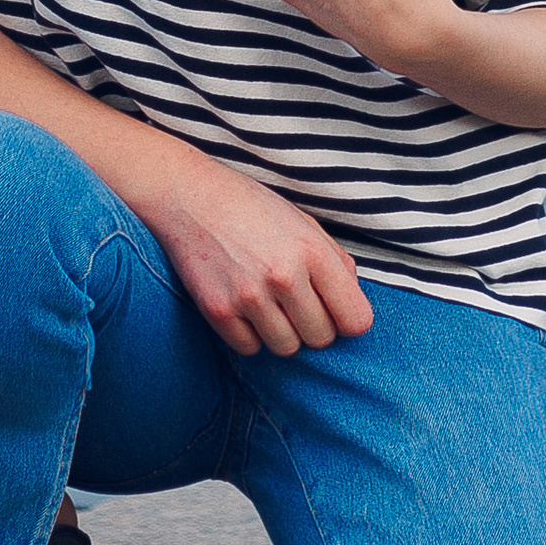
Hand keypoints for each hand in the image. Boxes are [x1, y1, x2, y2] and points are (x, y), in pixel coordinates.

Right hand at [139, 143, 372, 356]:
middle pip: (322, 339)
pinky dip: (251, 335)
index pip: (356, 320)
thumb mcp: (302, 221)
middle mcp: (283, 276)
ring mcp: (249, 296)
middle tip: (296, 303)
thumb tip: (353, 303)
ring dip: (283, 333)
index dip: (347, 318)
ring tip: (269, 303)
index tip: (335, 310)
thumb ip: (335, 261)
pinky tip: (244, 307)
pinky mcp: (218, 311)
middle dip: (314, 325)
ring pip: (288, 349)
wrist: (189, 195)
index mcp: (312, 251)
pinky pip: (251, 349)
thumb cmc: (250, 206)